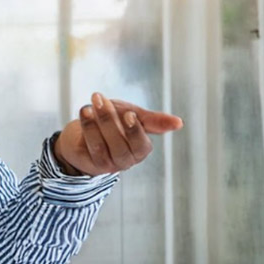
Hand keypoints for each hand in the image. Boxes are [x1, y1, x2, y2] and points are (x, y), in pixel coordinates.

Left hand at [53, 92, 183, 175]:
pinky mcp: (92, 164)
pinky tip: (85, 112)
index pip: (141, 144)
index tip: (128, 113)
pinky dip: (87, 128)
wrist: (84, 130)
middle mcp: (127, 159)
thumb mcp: (134, 115)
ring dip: (95, 124)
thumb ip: (153, 120)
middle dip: (109, 120)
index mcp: (141, 148)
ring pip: (103, 146)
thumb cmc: (113, 121)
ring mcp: (109, 164)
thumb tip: (179, 123)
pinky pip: (90, 148)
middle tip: (101, 100)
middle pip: (120, 145)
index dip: (135, 130)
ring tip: (90, 105)